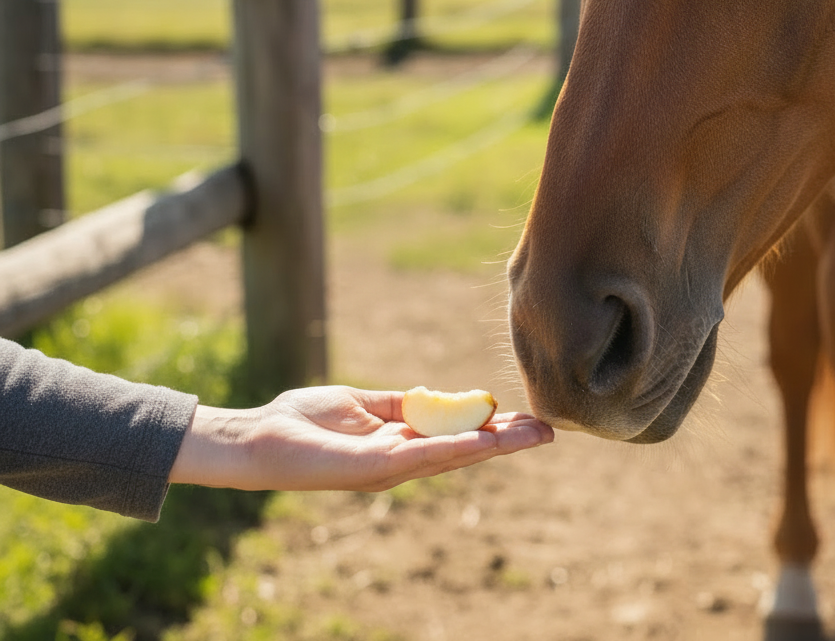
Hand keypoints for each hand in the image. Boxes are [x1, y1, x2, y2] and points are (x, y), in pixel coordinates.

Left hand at [168, 385, 553, 491]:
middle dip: (507, 441)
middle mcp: (401, 461)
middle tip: (549, 431)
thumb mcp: (360, 404)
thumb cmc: (302, 421)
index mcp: (399, 444)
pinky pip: (421, 456)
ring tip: (534, 435)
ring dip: (495, 445)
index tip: (527, 418)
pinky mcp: (371, 467)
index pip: (456, 437)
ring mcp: (388, 467)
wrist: (257, 438)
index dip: (492, 429)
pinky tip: (485, 441)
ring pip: (453, 456)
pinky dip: (457, 448)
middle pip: (464, 450)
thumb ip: (397, 405)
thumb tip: (433, 396)